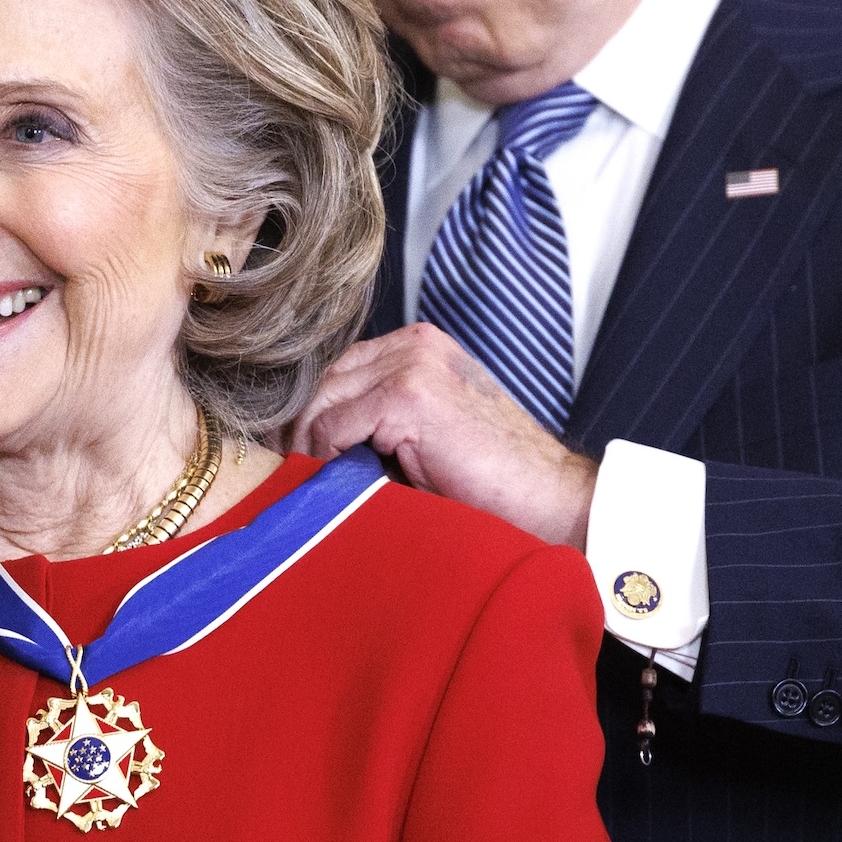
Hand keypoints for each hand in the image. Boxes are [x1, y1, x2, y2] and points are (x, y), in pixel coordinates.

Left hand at [288, 324, 601, 549]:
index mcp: (421, 346)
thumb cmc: (491, 478)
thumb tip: (310, 440)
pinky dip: (330, 457)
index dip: (315, 412)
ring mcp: (413, 365)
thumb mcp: (427, 433)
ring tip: (317, 483)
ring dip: (314, 446)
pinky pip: (336, 426)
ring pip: (324, 401)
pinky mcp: (408, 396)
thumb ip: (380, 418)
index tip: (299, 452)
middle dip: (304, 428)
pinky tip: (344, 484)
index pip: (341, 369)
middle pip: (326, 380)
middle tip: (294, 472)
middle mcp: (416, 345)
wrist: (547, 496)